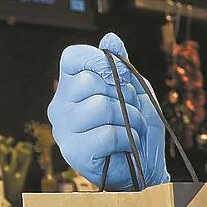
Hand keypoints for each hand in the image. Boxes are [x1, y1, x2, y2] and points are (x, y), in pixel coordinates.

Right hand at [47, 33, 168, 188]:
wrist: (144, 168)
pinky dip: (128, 138)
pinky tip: (126, 146)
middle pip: (90, 82)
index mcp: (72, 86)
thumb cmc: (137, 129)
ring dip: (129, 119)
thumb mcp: (136, 91)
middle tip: (130, 113)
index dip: (98, 59)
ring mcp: (64, 129)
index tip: (117, 75)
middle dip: (123, 96)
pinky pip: (108, 133)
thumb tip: (111, 38)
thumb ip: (122, 67)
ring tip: (131, 131)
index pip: (73, 57)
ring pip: (100, 107)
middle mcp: (62, 106)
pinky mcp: (74, 152)